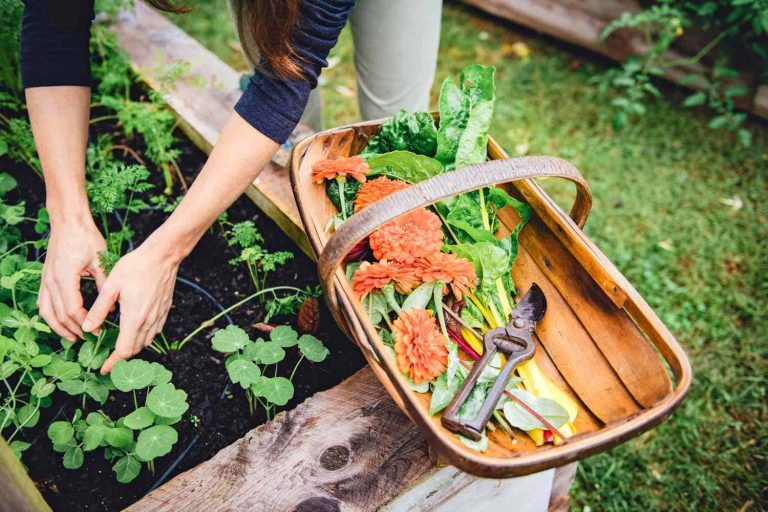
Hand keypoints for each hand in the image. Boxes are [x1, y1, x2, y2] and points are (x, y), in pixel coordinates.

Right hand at [38, 218, 106, 340]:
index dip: (86, 323)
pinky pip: (43, 302)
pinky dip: (50, 315)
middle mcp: (51, 281)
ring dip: (58, 327)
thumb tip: (112, 305)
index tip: (99, 330)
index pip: (73, 309)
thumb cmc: (86, 237)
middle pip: (60, 315)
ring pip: (46, 312)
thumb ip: (104, 283)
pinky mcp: (45, 278)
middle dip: (74, 329)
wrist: (68, 221)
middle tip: (89, 338)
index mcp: (65, 278)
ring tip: (73, 337)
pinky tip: (60, 321)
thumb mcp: (100, 259)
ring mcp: (45, 280)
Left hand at [82, 238, 179, 373]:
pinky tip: (135, 330)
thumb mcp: (111, 286)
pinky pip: (154, 332)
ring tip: (120, 347)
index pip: (124, 351)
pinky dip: (143, 337)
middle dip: (121, 358)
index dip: (113, 363)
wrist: (163, 256)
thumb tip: (88, 329)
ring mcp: (159, 317)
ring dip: (132, 347)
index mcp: (134, 318)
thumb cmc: (136, 267)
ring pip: (145, 342)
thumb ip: (99, 310)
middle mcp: (148, 322)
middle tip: (108, 359)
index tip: (104, 369)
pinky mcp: (164, 311)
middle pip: (135, 349)